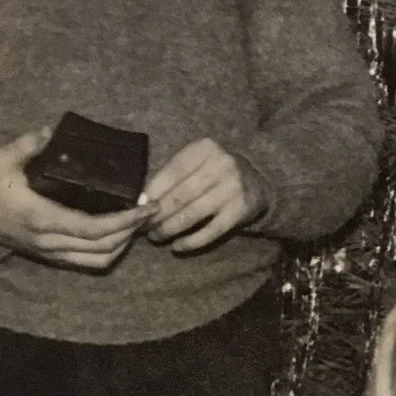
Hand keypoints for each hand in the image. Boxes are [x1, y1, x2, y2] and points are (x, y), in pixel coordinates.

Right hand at [0, 129, 149, 269]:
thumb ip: (25, 145)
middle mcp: (51, 242)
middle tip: (153, 210)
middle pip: (104, 246)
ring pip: (100, 260)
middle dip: (133, 230)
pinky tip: (123, 234)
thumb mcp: (0, 161)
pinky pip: (89, 263)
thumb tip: (49, 132)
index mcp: (43, 219)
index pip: (94, 228)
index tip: (147, 206)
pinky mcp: (54, 257)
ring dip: (125, 244)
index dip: (125, 221)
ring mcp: (53, 253)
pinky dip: (111, 252)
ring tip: (141, 221)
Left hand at [141, 139, 267, 252]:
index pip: (173, 171)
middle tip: (143, 226)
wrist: (257, 183)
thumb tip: (142, 201)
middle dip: (157, 214)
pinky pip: (210, 231)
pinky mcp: (240, 211)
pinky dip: (191, 241)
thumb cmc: (215, 173)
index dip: (153, 191)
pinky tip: (177, 246)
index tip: (139, 207)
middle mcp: (222, 165)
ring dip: (169, 229)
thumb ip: (172, 176)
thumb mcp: (197, 163)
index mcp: (206, 148)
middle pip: (180, 195)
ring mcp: (233, 189)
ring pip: (192, 214)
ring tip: (156, 236)